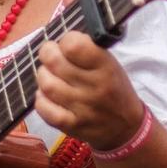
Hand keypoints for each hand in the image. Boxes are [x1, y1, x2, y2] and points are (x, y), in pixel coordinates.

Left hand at [35, 31, 143, 149]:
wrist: (126, 127)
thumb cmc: (114, 89)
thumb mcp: (111, 65)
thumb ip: (88, 50)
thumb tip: (61, 40)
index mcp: (106, 68)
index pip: (74, 46)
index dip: (66, 40)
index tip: (67, 43)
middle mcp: (94, 88)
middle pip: (54, 62)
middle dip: (48, 53)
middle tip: (51, 55)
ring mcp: (82, 109)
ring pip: (47, 84)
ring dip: (43, 75)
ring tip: (50, 75)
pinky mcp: (71, 126)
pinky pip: (44, 108)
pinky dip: (41, 98)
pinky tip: (48, 95)